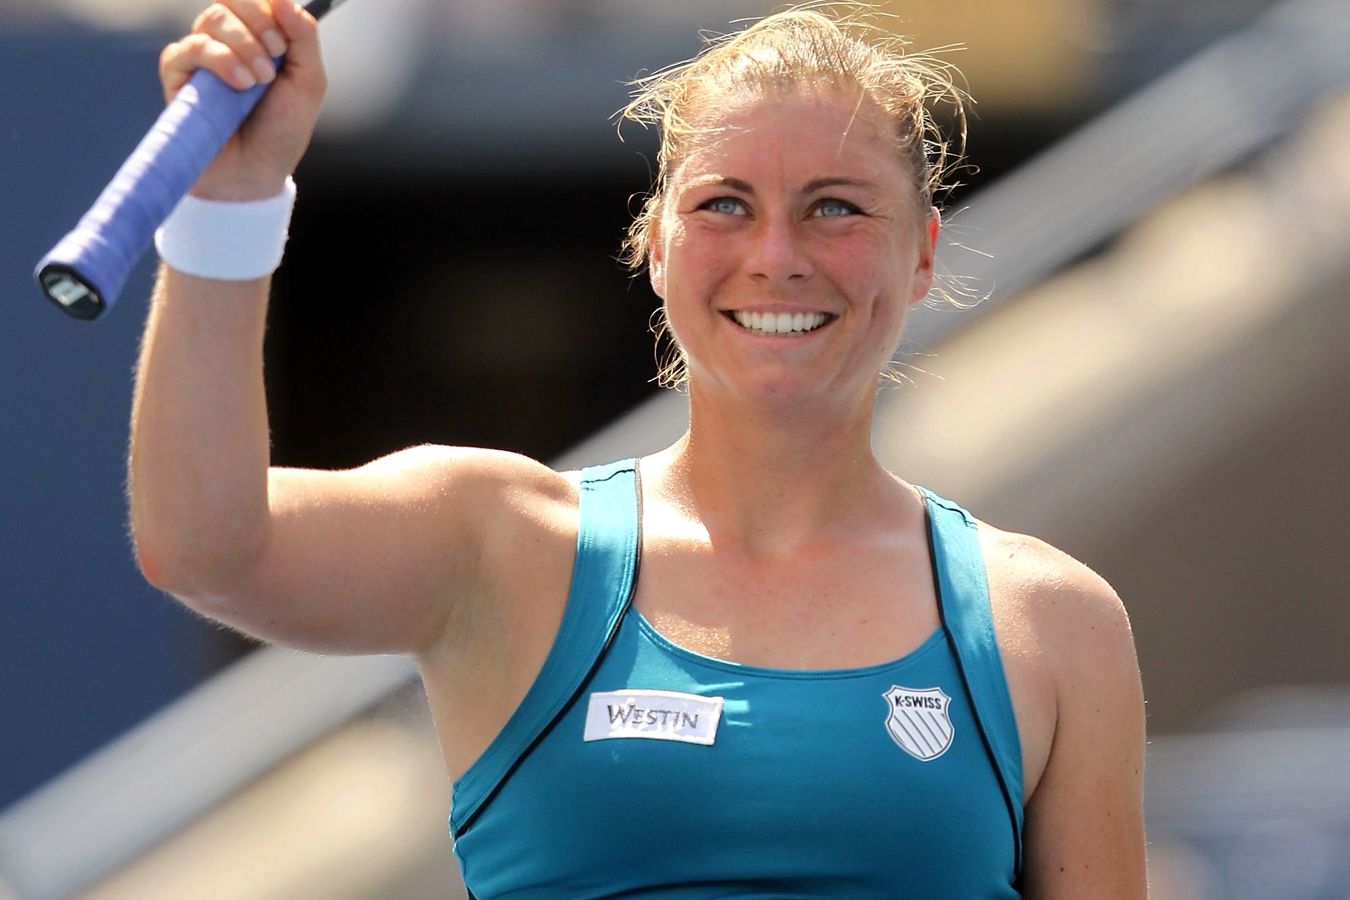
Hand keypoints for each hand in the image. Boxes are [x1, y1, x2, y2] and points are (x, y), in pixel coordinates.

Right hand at [159, 0, 326, 200]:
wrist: (256, 173)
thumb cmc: (281, 130)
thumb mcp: (308, 83)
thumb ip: (304, 37)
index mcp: (258, 36)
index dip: (269, 6)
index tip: (285, 38)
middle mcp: (226, 40)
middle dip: (258, 21)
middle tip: (276, 53)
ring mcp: (200, 55)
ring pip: (211, 19)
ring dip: (243, 45)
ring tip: (259, 81)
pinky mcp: (177, 75)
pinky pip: (188, 48)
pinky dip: (218, 59)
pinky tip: (239, 84)